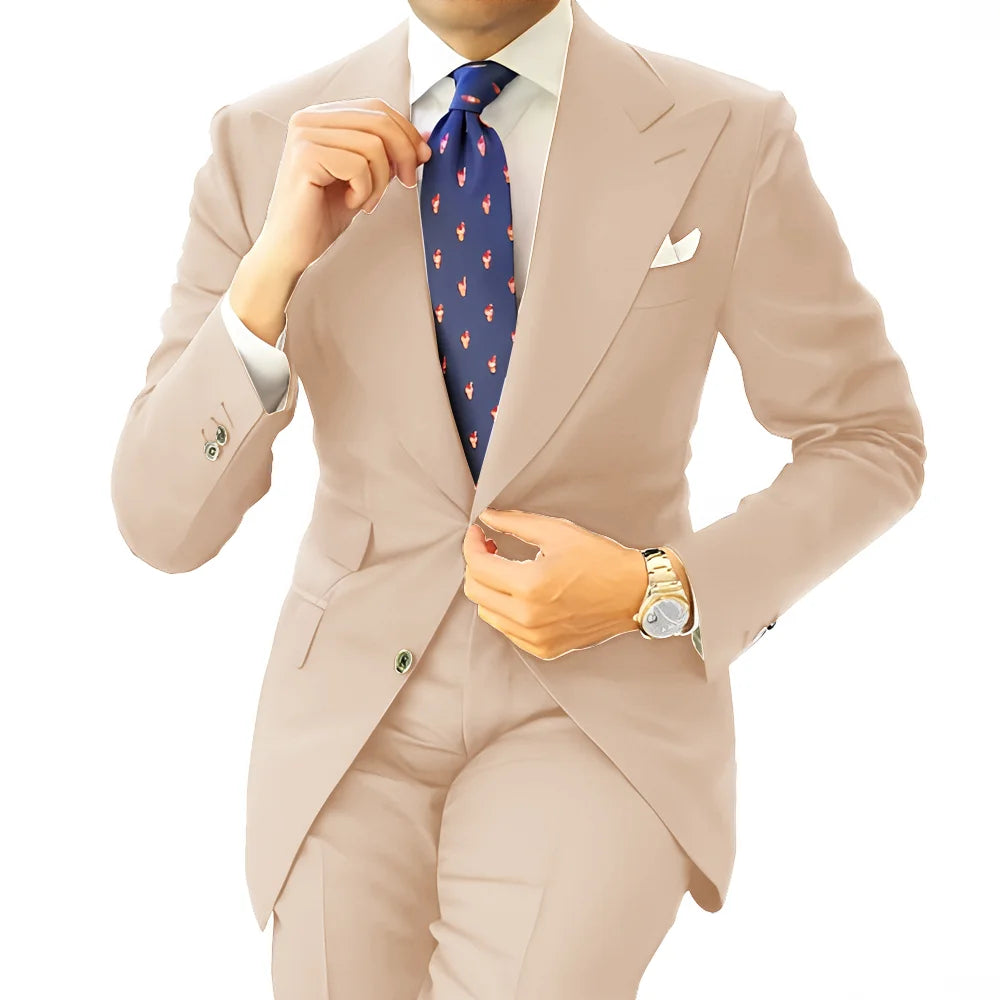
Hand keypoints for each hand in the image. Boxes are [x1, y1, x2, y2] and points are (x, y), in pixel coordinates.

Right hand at [255, 98, 432, 277]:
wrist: (291, 248)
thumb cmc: (323, 215)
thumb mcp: (365, 178)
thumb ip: (389, 153)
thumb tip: (425, 137)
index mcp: (321, 117)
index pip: (377, 107)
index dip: (407, 131)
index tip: (421, 159)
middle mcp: (308, 118)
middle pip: (379, 120)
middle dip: (404, 154)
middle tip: (407, 183)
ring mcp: (304, 135)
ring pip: (373, 145)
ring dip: (380, 181)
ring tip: (366, 201)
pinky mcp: (304, 156)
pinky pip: (358, 166)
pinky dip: (364, 191)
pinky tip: (349, 203)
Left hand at [462, 508, 649, 659]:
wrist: (634, 593)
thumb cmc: (601, 560)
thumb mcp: (557, 532)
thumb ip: (515, 523)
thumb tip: (487, 517)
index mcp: (530, 585)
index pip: (477, 566)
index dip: (472, 544)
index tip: (478, 533)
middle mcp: (528, 617)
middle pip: (476, 591)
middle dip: (477, 565)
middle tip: (491, 548)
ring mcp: (535, 637)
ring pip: (487, 613)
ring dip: (489, 588)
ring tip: (507, 570)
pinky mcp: (544, 648)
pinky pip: (508, 630)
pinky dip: (506, 610)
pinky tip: (522, 593)